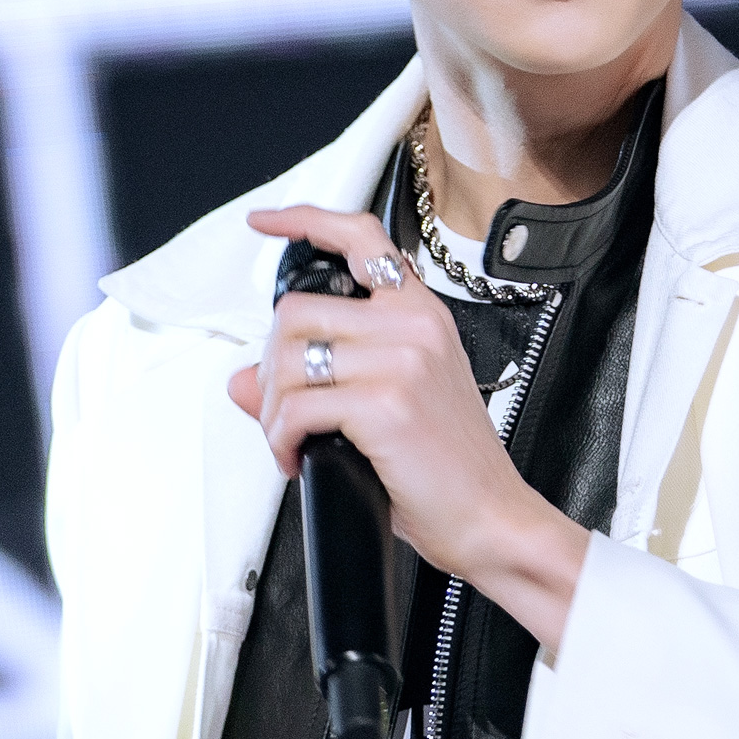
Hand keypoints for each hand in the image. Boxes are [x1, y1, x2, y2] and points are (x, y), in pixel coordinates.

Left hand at [232, 203, 589, 656]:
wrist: (493, 518)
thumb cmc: (451, 470)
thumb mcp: (389, 407)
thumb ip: (321, 381)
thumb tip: (246, 380)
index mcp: (421, 314)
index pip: (361, 239)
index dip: (304, 220)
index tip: (266, 222)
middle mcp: (413, 325)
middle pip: (295, 313)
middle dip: (271, 369)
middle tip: (284, 413)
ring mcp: (401, 361)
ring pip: (289, 360)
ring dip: (273, 411)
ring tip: (291, 441)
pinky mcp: (385, 404)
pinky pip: (298, 409)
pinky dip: (281, 439)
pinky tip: (298, 458)